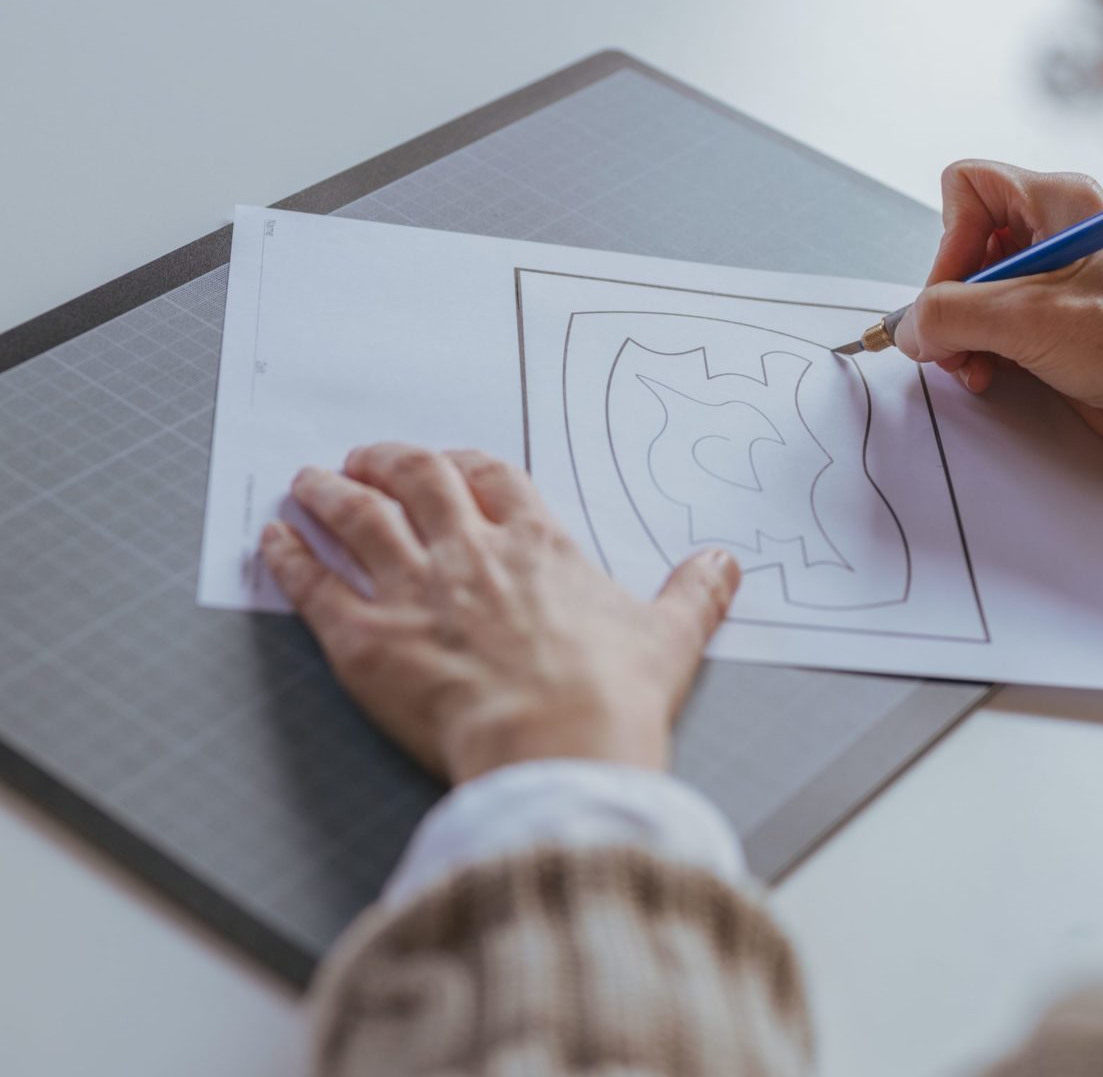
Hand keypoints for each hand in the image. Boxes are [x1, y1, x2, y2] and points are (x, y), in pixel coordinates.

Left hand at [258, 444, 740, 782]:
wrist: (559, 749)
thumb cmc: (614, 696)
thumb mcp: (671, 637)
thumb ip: (695, 592)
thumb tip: (725, 561)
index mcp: (538, 546)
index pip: (494, 478)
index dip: (466, 465)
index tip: (451, 464)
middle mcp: (469, 554)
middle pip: (416, 481)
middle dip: (388, 462)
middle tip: (366, 459)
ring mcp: (413, 592)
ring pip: (357, 519)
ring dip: (328, 494)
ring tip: (307, 481)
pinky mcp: (366, 642)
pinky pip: (315, 585)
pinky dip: (290, 557)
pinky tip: (273, 541)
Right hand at [895, 160, 1102, 446]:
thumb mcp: (1030, 319)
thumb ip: (953, 315)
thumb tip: (909, 327)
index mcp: (1057, 200)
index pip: (967, 188)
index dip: (950, 240)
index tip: (955, 293)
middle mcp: (1050, 228)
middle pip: (962, 245)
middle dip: (950, 300)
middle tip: (953, 342)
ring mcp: (1048, 275)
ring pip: (970, 289)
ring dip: (960, 332)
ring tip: (971, 366)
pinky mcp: (1047, 316)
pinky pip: (989, 321)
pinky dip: (978, 349)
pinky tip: (988, 375)